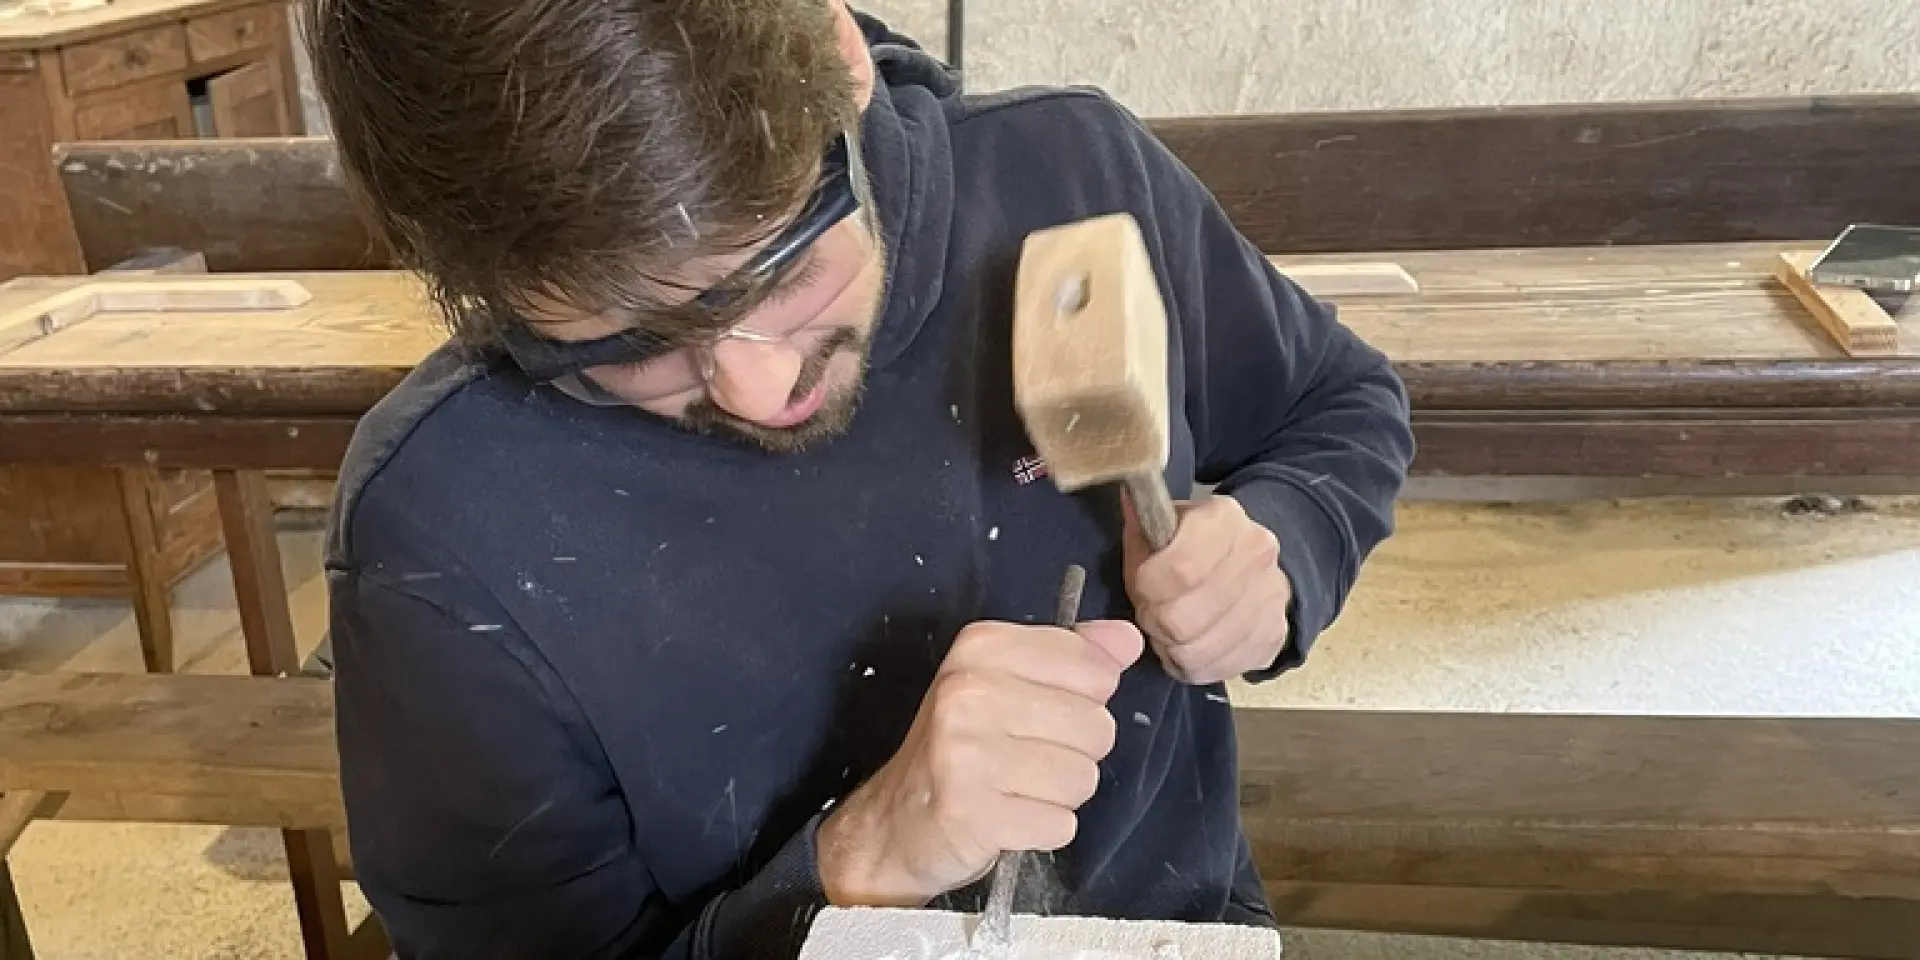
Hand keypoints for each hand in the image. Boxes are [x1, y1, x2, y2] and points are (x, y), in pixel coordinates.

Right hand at [816, 617, 1143, 906]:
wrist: (897, 822)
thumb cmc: (961, 749)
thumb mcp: (1008, 683)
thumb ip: (1072, 656)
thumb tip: (1126, 639)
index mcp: (981, 647)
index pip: (1094, 667)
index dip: (1084, 699)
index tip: (1042, 713)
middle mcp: (968, 692)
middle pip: (1096, 725)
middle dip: (1076, 752)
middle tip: (1026, 760)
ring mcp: (965, 753)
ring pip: (1083, 777)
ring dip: (1060, 795)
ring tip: (1018, 790)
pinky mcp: (971, 812)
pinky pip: (1060, 823)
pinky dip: (1044, 829)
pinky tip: (1009, 818)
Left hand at [1122, 492, 1293, 684]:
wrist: (1250, 565)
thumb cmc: (1188, 546)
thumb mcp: (1159, 526)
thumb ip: (1141, 524)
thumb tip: (1129, 499)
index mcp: (1224, 519)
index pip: (1180, 569)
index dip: (1147, 587)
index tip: (1140, 586)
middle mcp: (1256, 554)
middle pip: (1182, 619)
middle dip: (1154, 621)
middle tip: (1151, 611)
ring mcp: (1270, 598)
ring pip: (1196, 651)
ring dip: (1170, 646)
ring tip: (1169, 628)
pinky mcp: (1273, 636)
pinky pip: (1214, 669)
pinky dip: (1191, 664)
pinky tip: (1189, 643)